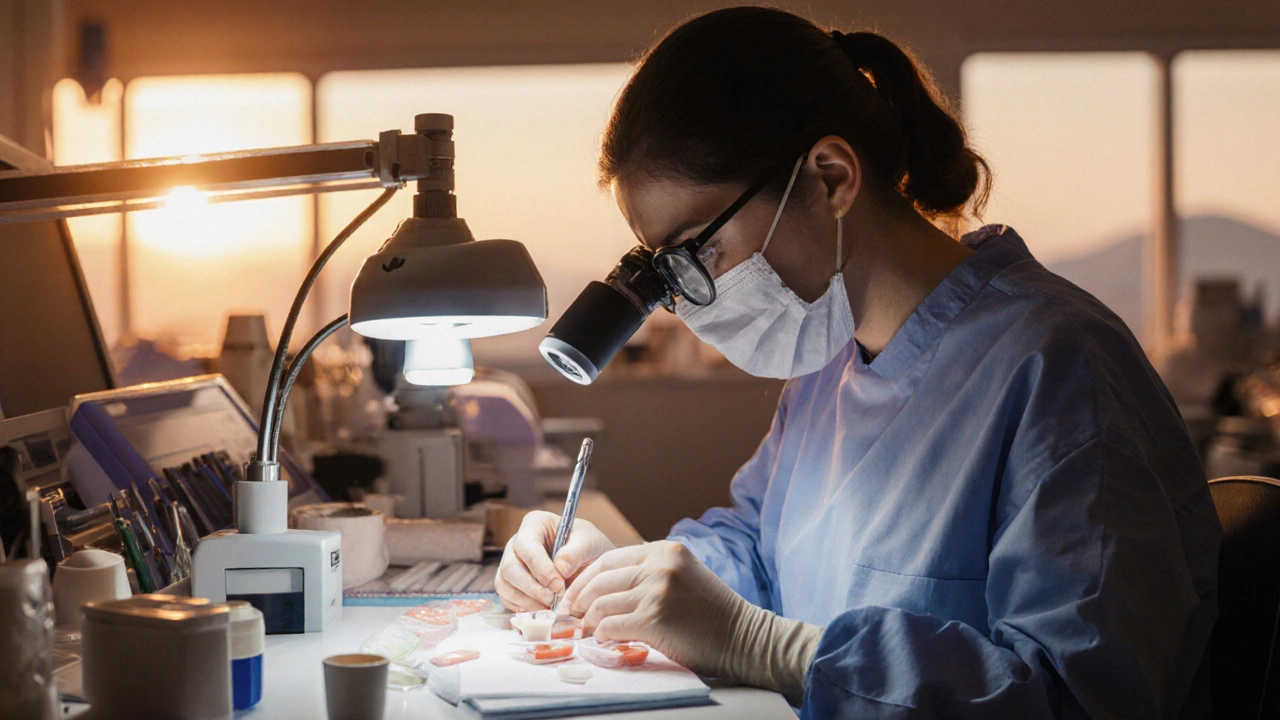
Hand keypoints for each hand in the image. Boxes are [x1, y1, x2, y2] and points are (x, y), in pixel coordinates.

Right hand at [495, 510, 614, 611]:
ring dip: (525, 601)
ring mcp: (511, 564)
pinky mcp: (512, 584)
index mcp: (534, 524)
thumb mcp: (590, 542)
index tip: (558, 585)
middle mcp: (517, 543)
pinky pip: (507, 598)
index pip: (526, 547)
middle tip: (552, 600)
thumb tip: (560, 568)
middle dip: (530, 588)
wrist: (590, 561)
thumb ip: (576, 552)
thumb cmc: (588, 545)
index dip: (540, 568)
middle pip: (510, 568)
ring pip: (504, 585)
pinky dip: (522, 608)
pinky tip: (541, 611)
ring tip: (549, 608)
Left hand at [563, 541, 821, 705]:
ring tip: (586, 630)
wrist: (743, 637)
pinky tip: (602, 640)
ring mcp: (656, 591)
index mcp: (664, 550)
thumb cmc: (712, 612)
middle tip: (570, 614)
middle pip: (600, 578)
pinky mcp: (653, 619)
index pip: (609, 559)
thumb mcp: (682, 575)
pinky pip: (611, 626)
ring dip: (588, 619)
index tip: (575, 593)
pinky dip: (601, 635)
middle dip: (578, 598)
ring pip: (601, 603)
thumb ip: (649, 573)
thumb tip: (607, 588)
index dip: (586, 578)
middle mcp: (659, 565)